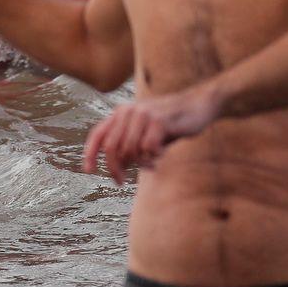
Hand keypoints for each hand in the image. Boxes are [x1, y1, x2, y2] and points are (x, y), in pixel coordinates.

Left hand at [82, 86, 219, 184]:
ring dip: (140, 164)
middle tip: (121, 181)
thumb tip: (117, 166)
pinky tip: (161, 155)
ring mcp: (143, 114)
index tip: (88, 170)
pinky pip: (148, 149)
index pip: (98, 134)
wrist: (199, 104)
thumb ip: (130, 145)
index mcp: (121, 112)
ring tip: (151, 164)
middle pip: (111, 147)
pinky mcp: (159, 121)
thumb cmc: (171, 123)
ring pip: (130, 150)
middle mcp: (128, 111)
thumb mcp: (146, 132)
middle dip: (114, 168)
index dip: (90, 153)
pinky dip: (153, 158)